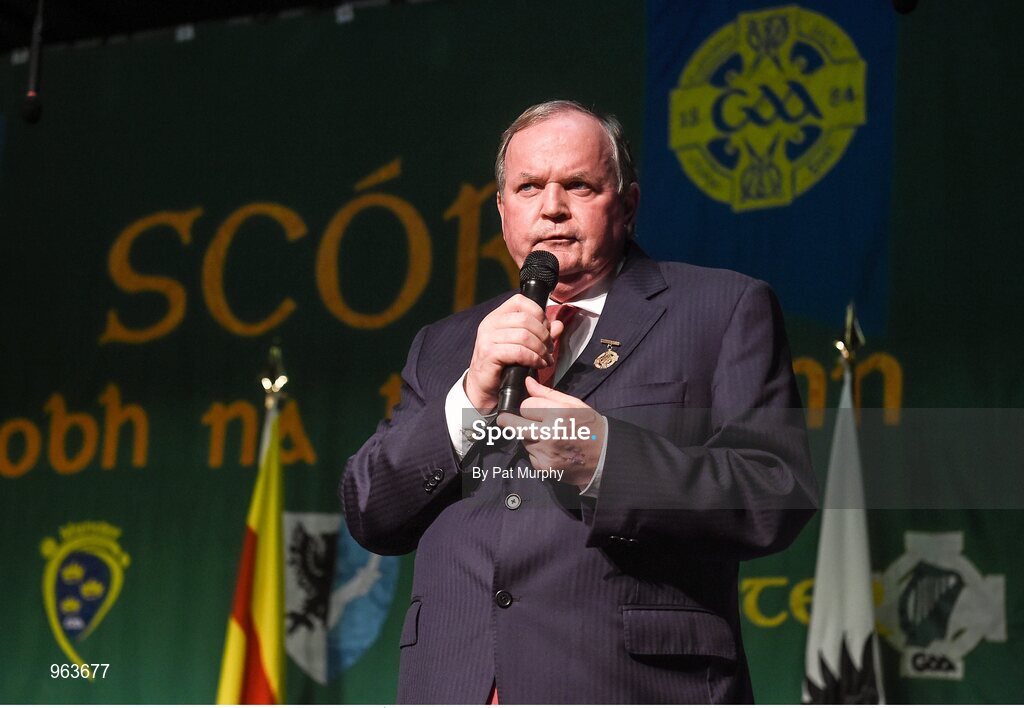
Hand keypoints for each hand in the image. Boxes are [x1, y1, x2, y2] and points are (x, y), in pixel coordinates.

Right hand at [465, 295, 565, 411]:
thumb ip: (540, 334)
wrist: (484, 388)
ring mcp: (487, 338)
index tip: (546, 330)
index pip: (520, 301)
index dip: (538, 313)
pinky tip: (538, 364)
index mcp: (497, 317)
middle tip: (549, 349)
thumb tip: (558, 324)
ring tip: (545, 359)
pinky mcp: (489, 353)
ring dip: (540, 349)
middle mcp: (490, 323)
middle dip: (544, 335)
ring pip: (524, 335)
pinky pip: (519, 351)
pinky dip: (533, 358)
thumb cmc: (503, 366)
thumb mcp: (523, 346)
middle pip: (526, 319)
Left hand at [497, 377, 605, 488]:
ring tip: (548, 436)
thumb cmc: (591, 427)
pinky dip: (536, 451)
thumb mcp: (574, 404)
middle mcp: (549, 434)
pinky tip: (551, 450)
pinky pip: (530, 455)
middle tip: (509, 419)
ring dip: (529, 436)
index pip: (525, 405)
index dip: (529, 406)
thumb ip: (547, 394)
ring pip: (522, 439)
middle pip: (512, 424)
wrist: (605, 458)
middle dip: (509, 420)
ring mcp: (545, 453)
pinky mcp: (544, 467)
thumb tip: (528, 382)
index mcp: (558, 414)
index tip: (533, 408)